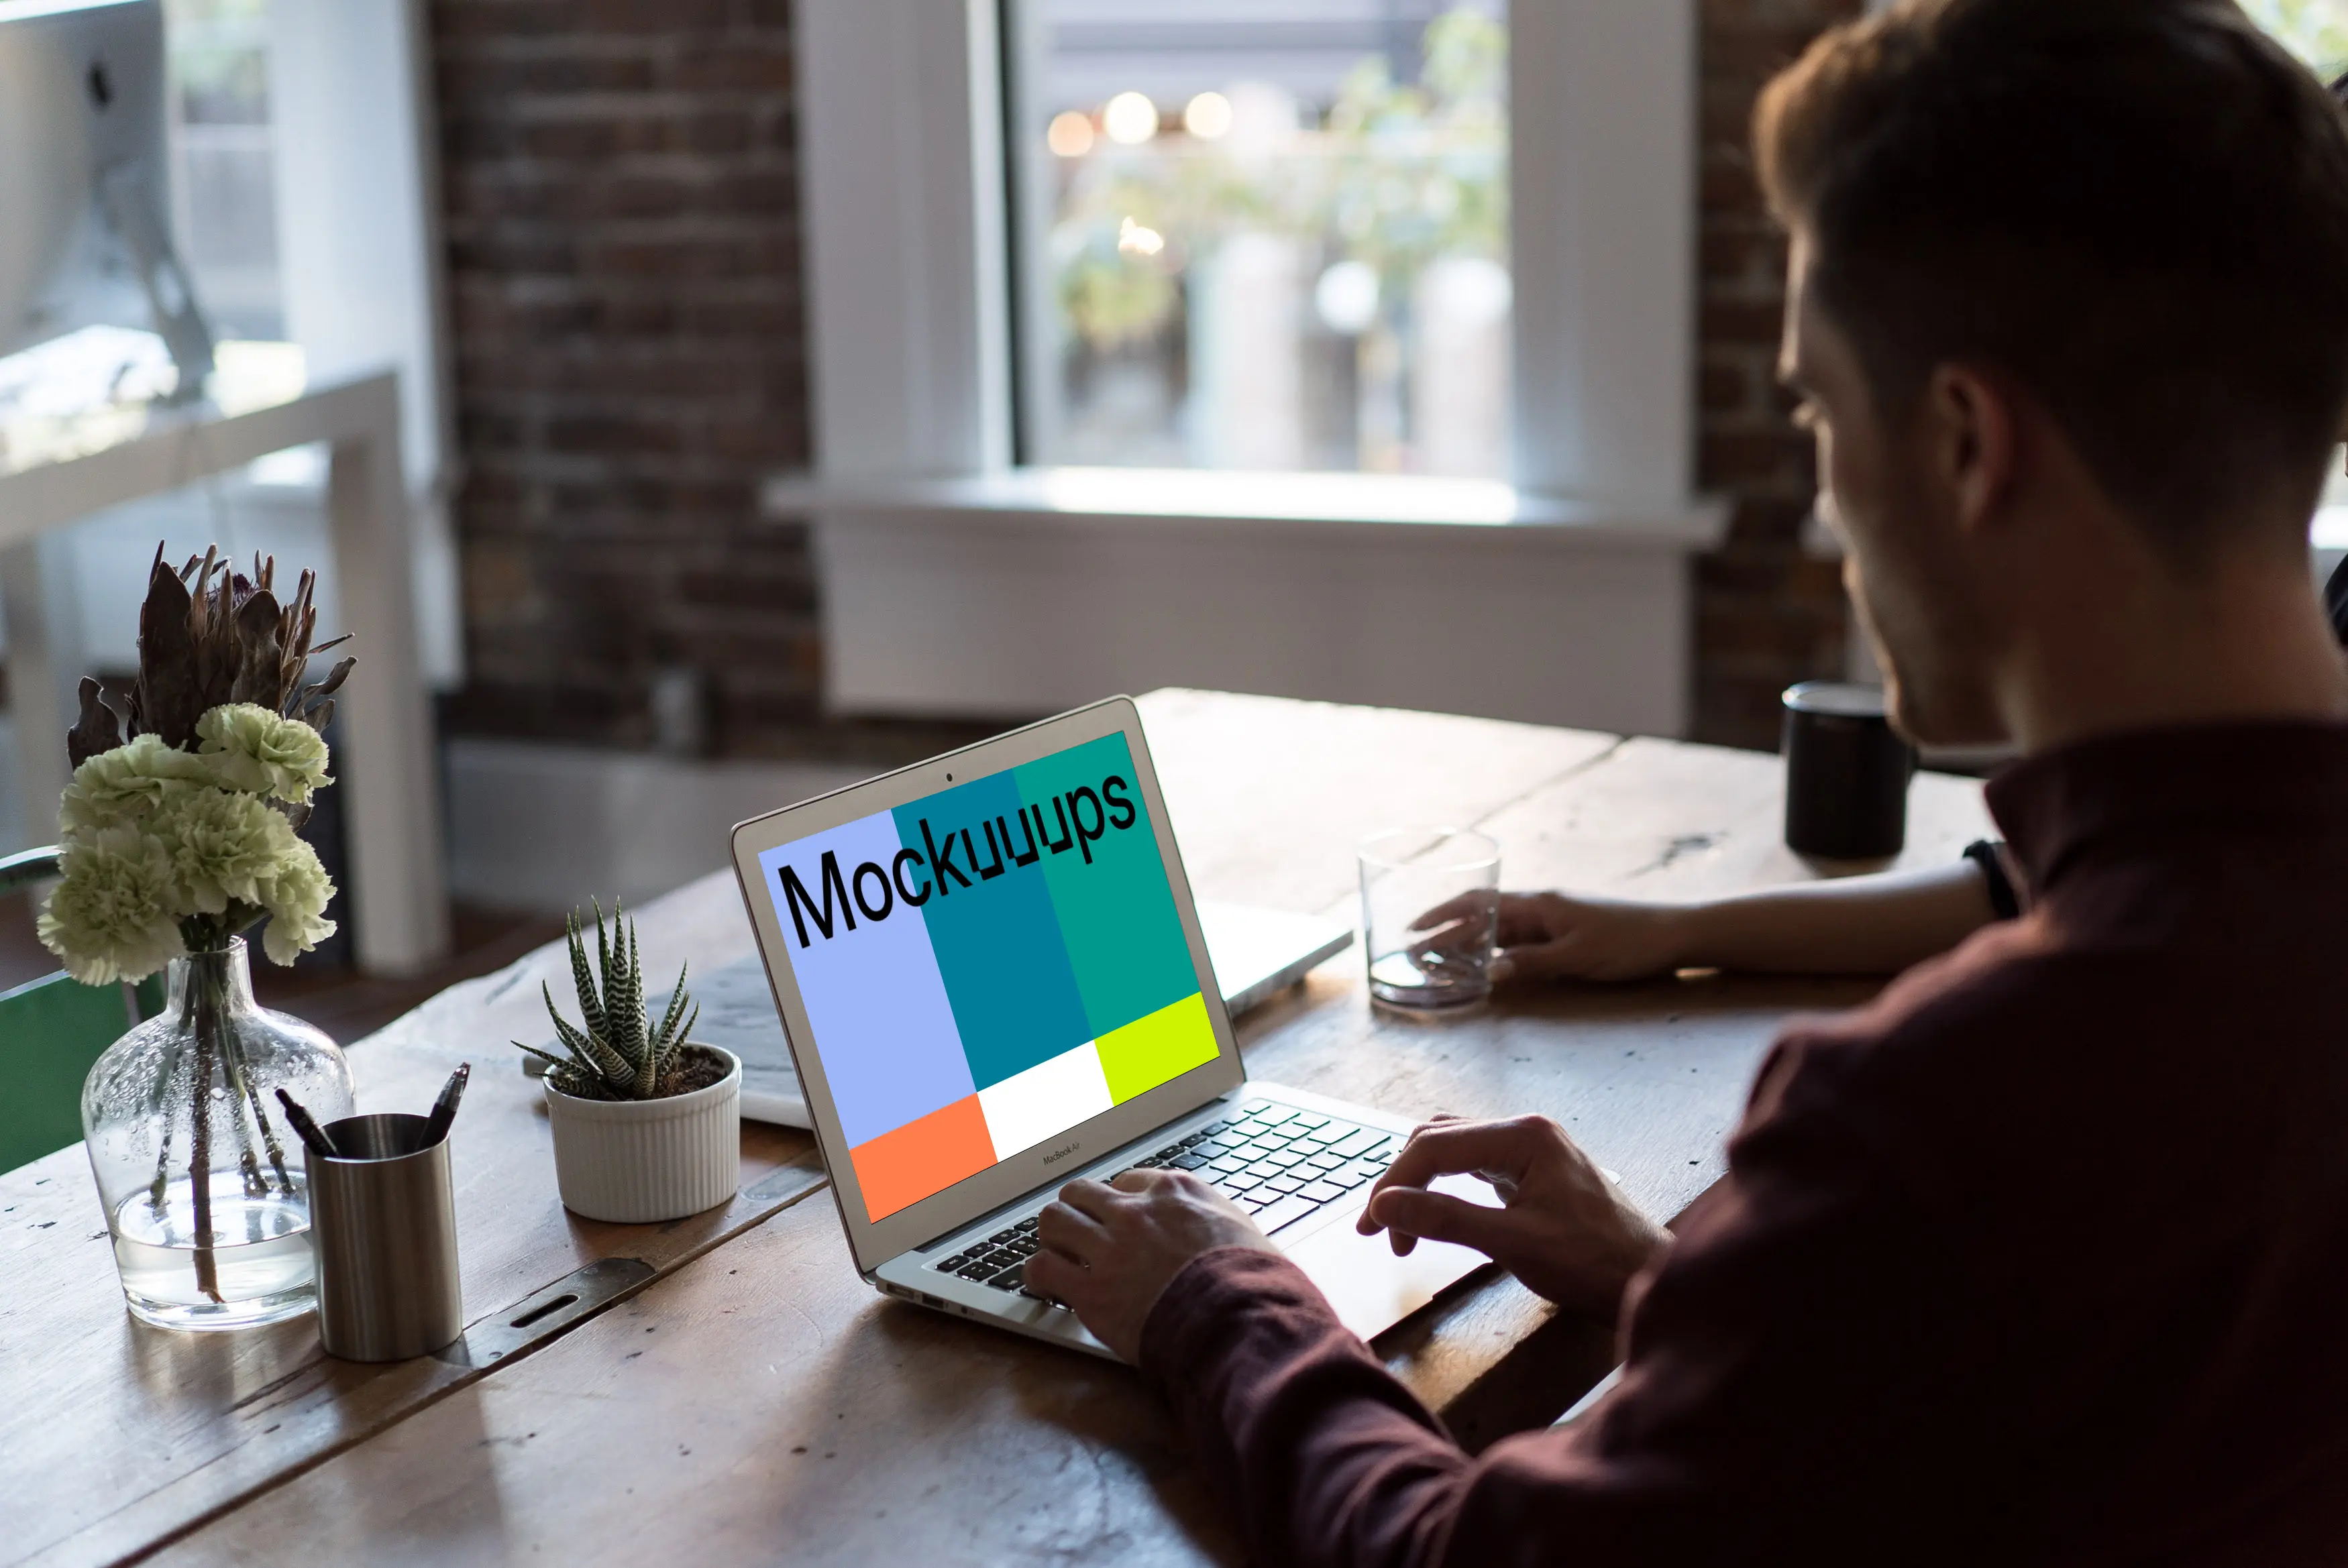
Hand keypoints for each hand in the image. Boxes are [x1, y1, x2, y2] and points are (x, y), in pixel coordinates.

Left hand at [1027, 1169, 1278, 1362]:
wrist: (1241, 1321)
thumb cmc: (1255, 1284)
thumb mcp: (1245, 1234)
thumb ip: (1217, 1225)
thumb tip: (1219, 1237)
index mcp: (1176, 1193)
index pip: (1130, 1182)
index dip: (1121, 1204)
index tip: (1120, 1221)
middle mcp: (1136, 1212)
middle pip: (1082, 1192)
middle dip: (1078, 1212)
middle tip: (1079, 1234)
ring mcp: (1109, 1248)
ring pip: (1053, 1220)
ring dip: (1053, 1237)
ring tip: (1056, 1255)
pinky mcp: (1090, 1289)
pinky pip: (1042, 1267)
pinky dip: (1038, 1275)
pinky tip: (1044, 1286)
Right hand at [1357, 1115, 1667, 1317]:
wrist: (1649, 1279)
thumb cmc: (1594, 1263)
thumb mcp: (1513, 1243)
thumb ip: (1446, 1219)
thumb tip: (1385, 1206)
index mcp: (1523, 1136)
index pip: (1434, 1146)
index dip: (1394, 1184)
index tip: (1372, 1227)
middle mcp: (1525, 1131)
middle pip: (1438, 1140)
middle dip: (1402, 1183)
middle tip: (1380, 1232)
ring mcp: (1531, 1149)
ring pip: (1453, 1150)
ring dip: (1421, 1184)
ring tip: (1402, 1229)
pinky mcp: (1533, 1171)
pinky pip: (1474, 1165)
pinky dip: (1446, 1188)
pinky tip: (1437, 1214)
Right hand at [1415, 890, 1690, 984]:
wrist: (1674, 934)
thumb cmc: (1628, 943)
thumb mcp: (1577, 957)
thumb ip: (1532, 962)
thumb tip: (1488, 971)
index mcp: (1539, 904)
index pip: (1479, 904)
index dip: (1442, 915)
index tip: (1413, 929)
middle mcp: (1540, 907)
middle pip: (1483, 916)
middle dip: (1446, 931)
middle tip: (1416, 952)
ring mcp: (1552, 920)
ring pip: (1499, 929)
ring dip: (1469, 943)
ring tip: (1440, 961)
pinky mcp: (1565, 934)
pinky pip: (1520, 941)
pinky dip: (1497, 951)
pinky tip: (1486, 965)